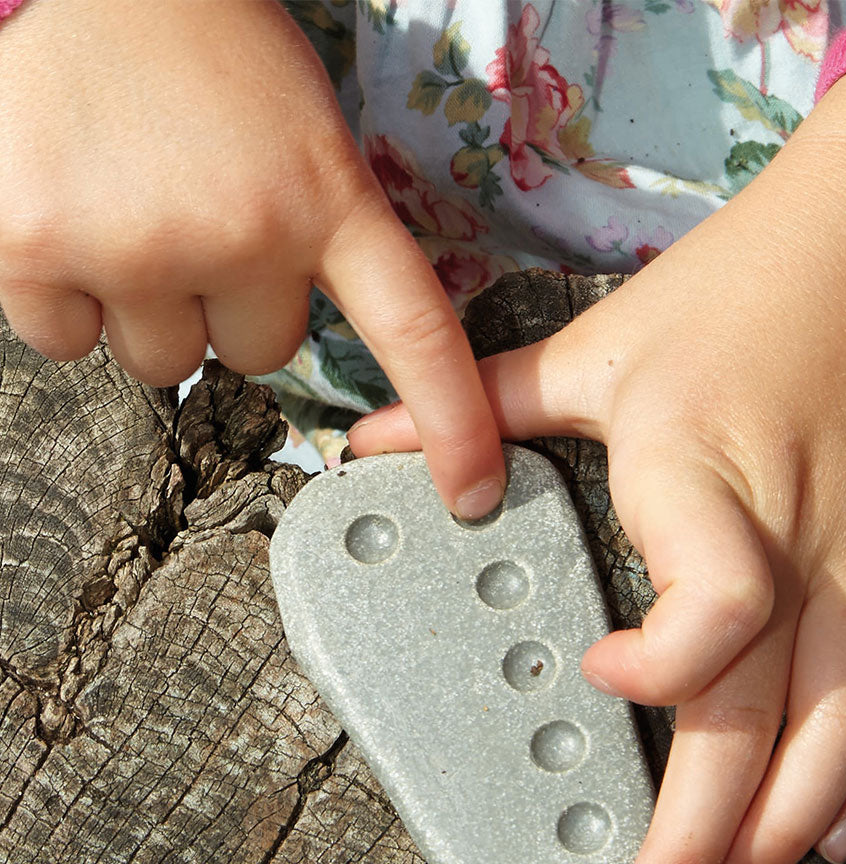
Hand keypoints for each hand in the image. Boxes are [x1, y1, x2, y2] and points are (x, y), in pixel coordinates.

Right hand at [0, 0, 503, 517]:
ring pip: (164, 363)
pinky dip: (66, 298)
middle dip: (230, 309)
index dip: (450, 425)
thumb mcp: (307, 139)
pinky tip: (72, 217)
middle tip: (201, 219)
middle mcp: (245, 232)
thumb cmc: (216, 57)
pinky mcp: (36, 245)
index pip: (414, 333)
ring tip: (135, 210)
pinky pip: (66, 340)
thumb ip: (318, 247)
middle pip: (256, 359)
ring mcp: (139, 244)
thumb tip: (283, 353)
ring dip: (151, 309)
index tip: (472, 494)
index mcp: (328, 200)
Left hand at [349, 69, 845, 863]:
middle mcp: (797, 526)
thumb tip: (373, 440)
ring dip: (785, 822)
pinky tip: (834, 824)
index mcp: (700, 468)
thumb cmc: (737, 288)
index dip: (655, 672)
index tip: (596, 671)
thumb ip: (487, 399)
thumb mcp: (601, 343)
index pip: (711, 611)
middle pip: (764, 713)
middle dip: (700, 835)